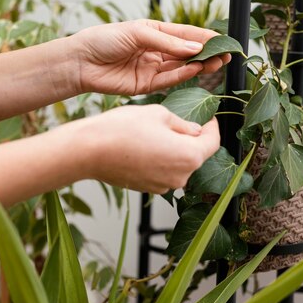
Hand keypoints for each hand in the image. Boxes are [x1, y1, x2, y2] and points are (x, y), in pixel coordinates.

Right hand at [70, 105, 219, 193]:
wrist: (90, 151)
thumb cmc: (121, 129)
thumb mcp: (158, 114)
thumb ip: (182, 124)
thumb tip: (193, 130)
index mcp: (189, 155)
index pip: (212, 142)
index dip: (213, 127)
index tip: (209, 118)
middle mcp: (180, 176)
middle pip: (195, 155)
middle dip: (190, 139)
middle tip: (176, 122)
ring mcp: (163, 186)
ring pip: (177, 164)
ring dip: (173, 150)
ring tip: (154, 133)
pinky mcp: (147, 188)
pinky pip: (162, 172)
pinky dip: (158, 160)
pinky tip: (143, 146)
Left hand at [73, 19, 230, 94]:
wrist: (80, 62)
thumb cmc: (103, 40)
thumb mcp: (137, 33)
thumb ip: (167, 43)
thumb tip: (195, 49)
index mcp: (153, 33)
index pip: (184, 35)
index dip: (204, 38)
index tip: (223, 40)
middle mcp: (155, 51)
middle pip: (186, 54)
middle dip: (206, 54)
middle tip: (225, 55)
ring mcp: (150, 69)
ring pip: (181, 68)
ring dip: (199, 66)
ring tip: (216, 62)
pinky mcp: (145, 86)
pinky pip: (168, 81)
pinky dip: (182, 76)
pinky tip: (195, 70)